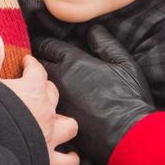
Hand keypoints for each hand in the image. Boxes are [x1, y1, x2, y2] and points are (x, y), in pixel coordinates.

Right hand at [0, 32, 79, 164]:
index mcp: (32, 90)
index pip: (37, 71)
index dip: (32, 65)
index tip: (25, 63)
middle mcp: (45, 112)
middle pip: (53, 94)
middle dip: (45, 89)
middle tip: (34, 89)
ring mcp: (48, 137)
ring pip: (68, 125)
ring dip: (63, 122)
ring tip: (56, 121)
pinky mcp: (45, 160)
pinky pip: (65, 162)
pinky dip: (69, 159)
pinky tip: (70, 157)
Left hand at [32, 26, 154, 164]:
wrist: (126, 135)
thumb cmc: (128, 98)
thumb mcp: (123, 64)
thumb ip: (105, 43)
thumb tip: (93, 29)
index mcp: (74, 63)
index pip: (47, 46)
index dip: (44, 42)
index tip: (42, 42)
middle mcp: (59, 80)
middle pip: (37, 65)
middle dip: (36, 60)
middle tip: (37, 58)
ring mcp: (54, 101)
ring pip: (37, 86)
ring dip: (36, 81)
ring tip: (37, 79)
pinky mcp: (56, 120)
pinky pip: (43, 105)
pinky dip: (42, 101)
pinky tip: (45, 102)